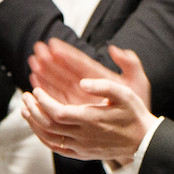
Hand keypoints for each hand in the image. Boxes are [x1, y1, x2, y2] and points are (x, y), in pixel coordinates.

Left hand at [21, 59, 158, 162]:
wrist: (143, 141)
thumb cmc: (134, 115)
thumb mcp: (125, 94)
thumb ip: (103, 85)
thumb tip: (83, 82)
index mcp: (91, 119)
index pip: (57, 112)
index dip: (43, 101)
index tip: (36, 90)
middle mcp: (84, 136)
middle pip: (48, 124)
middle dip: (33, 109)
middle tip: (25, 96)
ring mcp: (81, 147)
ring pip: (49, 137)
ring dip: (33, 123)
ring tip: (25, 109)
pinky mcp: (82, 154)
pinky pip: (56, 148)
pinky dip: (42, 138)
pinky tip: (37, 127)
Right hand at [29, 38, 151, 111]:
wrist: (137, 130)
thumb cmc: (138, 106)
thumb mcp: (139, 82)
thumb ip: (131, 64)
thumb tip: (115, 49)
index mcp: (101, 78)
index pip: (81, 63)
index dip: (68, 53)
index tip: (54, 43)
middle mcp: (88, 87)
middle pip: (66, 71)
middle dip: (52, 60)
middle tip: (38, 49)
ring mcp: (80, 98)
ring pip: (59, 84)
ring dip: (46, 73)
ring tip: (34, 62)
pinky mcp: (75, 110)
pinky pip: (58, 99)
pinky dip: (47, 90)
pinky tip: (36, 81)